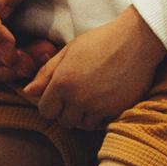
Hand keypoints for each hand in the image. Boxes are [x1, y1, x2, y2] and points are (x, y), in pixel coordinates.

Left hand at [22, 7, 166, 130]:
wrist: (137, 40)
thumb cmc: (101, 41)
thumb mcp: (69, 50)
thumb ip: (46, 72)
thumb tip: (28, 91)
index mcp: (62, 82)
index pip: (45, 110)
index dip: (51, 103)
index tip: (61, 94)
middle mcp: (78, 99)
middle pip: (63, 121)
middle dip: (68, 110)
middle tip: (80, 93)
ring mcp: (98, 107)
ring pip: (82, 125)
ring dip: (85, 115)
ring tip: (94, 96)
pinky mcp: (116, 111)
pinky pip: (102, 124)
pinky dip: (102, 116)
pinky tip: (106, 99)